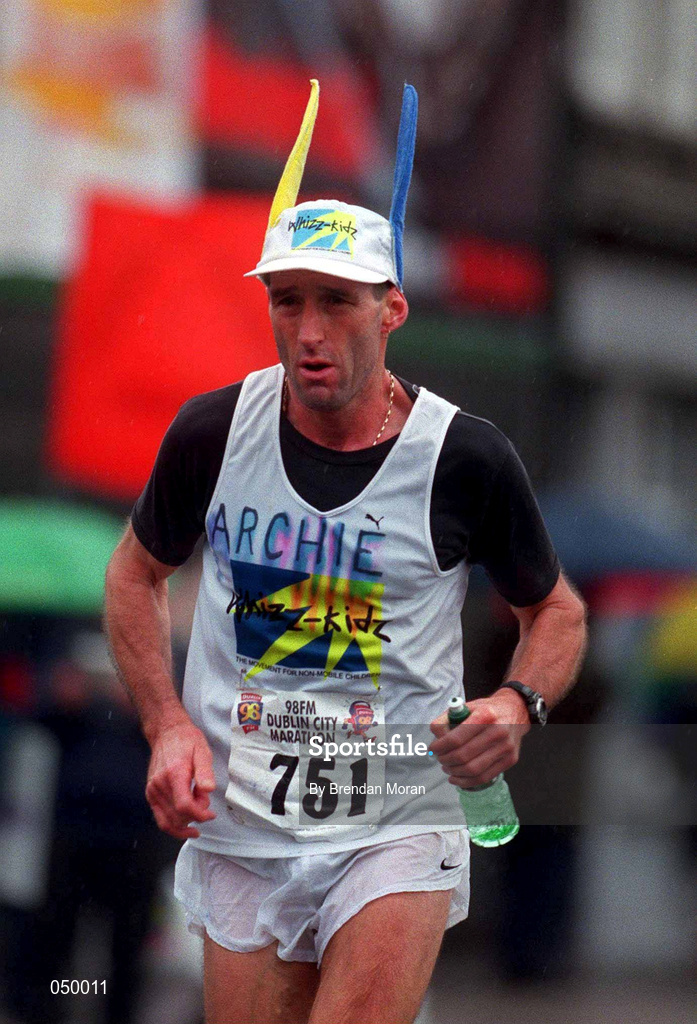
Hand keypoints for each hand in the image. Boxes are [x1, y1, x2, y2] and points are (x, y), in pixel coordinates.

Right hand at [145, 719, 216, 839]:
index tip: (211, 814)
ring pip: (167, 822)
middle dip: (195, 816)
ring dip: (185, 823)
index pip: (184, 806)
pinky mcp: (150, 793)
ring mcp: (152, 790)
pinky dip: (173, 824)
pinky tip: (186, 819)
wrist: (167, 732)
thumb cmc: (186, 740)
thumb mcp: (202, 751)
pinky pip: (159, 817)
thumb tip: (209, 789)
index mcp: (174, 774)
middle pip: (176, 817)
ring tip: (197, 812)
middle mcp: (159, 784)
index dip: (199, 814)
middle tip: (205, 804)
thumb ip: (205, 772)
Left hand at [429, 690, 529, 787]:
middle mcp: (498, 732)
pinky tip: (456, 777)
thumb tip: (436, 738)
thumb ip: (447, 719)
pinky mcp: (510, 760)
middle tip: (440, 758)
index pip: (456, 738)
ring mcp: (505, 748)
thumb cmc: (487, 710)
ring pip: (473, 770)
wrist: (516, 711)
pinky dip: (466, 781)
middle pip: (463, 756)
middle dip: (446, 760)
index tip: (433, 748)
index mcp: (485, 715)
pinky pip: (484, 777)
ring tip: (447, 767)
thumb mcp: (467, 706)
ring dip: (454, 772)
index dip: (440, 747)